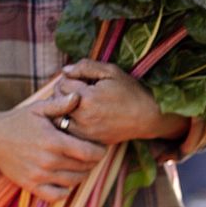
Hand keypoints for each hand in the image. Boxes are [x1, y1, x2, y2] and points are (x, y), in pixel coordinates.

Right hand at [0, 85, 106, 202]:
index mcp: (53, 141)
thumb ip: (60, 104)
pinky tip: (65, 180)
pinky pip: (56, 196)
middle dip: (92, 161)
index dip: (99, 152)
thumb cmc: (18, 121)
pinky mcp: (30, 186)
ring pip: (73, 182)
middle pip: (83, 167)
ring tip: (81, 165)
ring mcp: (39, 176)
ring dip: (82, 174)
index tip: (101, 148)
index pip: (88, 153)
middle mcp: (47, 161)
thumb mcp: (39, 108)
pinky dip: (65, 191)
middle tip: (92, 155)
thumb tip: (79, 96)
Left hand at [57, 59, 186, 145]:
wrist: (148, 117)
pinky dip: (70, 122)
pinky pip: (68, 130)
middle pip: (57, 101)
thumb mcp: (111, 71)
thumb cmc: (131, 91)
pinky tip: (83, 116)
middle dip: (65, 93)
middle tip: (81, 90)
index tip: (82, 79)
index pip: (62, 84)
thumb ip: (86, 66)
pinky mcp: (88, 140)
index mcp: (87, 97)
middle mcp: (82, 117)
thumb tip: (65, 70)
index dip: (70, 78)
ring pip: (59, 118)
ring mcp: (84, 131)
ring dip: (64, 109)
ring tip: (79, 103)